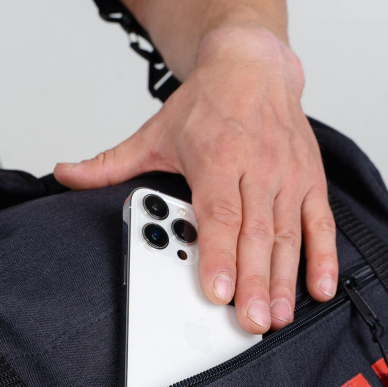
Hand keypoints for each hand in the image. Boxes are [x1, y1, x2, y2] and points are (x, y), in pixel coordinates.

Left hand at [54, 25, 337, 333]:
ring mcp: (286, 175)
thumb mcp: (154, 132)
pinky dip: (322, 257)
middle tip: (251, 322)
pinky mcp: (310, 180)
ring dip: (285, 279)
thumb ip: (111, 163)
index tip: (218, 292)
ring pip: (287, 235)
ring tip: (278, 317)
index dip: (219, 256)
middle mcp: (255, 167)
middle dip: (255, 282)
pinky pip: (320, 223)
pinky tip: (318, 288)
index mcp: (215, 158)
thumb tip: (65, 175)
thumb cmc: (207, 104)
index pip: (218, 215)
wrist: (253, 64)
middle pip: (255, 234)